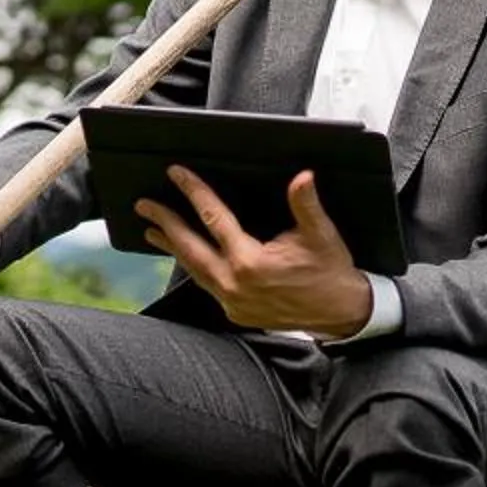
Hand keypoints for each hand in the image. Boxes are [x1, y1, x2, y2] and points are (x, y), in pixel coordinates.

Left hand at [137, 166, 373, 337]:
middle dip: (165, 223)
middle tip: (144, 204)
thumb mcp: (321, 235)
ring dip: (173, 248)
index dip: (194, 193)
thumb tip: (302, 177)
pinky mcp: (236, 312)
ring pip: (194, 269)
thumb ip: (306, 205)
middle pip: (190, 247)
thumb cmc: (330, 271)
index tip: (177, 174)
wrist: (341, 312)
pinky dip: (193, 267)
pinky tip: (186, 256)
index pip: (214, 219)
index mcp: (251, 262)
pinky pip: (207, 285)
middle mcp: (235, 284)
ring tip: (152, 230)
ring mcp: (233, 301)